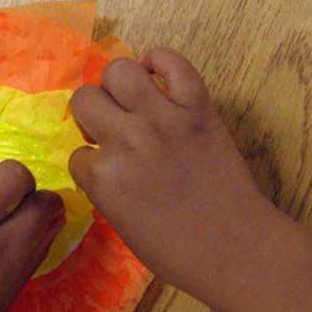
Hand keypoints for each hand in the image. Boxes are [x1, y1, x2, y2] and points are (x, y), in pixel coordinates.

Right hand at [69, 48, 311, 311]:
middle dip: (90, 115)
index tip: (105, 169)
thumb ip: (104, 185)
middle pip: (85, 99)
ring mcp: (163, 119)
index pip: (77, 153)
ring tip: (130, 101)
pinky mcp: (198, 107)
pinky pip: (173, 63)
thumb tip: (101, 156)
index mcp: (102, 178)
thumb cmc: (174, 250)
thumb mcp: (120, 223)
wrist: (234, 247)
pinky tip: (155, 74)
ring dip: (116, 86)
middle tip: (109, 129)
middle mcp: (125, 140)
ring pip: (119, 70)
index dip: (90, 161)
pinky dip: (159, 61)